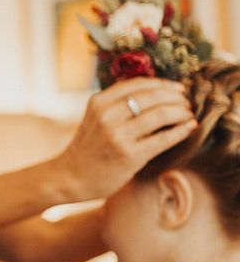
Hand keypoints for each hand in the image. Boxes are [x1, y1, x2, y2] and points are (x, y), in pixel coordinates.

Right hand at [55, 77, 195, 201]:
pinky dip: (181, 130)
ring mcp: (118, 135)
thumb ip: (117, 103)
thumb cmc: (88, 148)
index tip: (177, 89)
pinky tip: (189, 127)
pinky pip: (164, 138)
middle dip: (175, 98)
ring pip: (161, 114)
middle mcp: (107, 116)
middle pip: (153, 97)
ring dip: (181, 112)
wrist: (71, 177)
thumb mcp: (95, 117)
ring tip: (188, 115)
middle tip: (186, 104)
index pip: (139, 84)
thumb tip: (154, 90)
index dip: (163, 84)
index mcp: (99, 102)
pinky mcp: (130, 155)